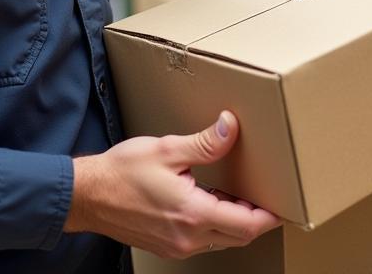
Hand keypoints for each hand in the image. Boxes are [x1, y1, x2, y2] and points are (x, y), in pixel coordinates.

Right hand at [64, 110, 280, 258]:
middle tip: (267, 194)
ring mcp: (177, 245)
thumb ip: (205, 142)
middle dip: (256, 218)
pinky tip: (212, 201)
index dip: (268, 216)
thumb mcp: (167, 149)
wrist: (88, 195)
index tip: (283, 203)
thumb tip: (231, 127)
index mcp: (193, 214)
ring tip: (241, 194)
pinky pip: (203, 240)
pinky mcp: (168, 245)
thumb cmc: (123, 172)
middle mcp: (188, 237)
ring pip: (221, 240)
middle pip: (238, 236)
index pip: (246, 225)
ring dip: (235, 221)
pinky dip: (215, 223)